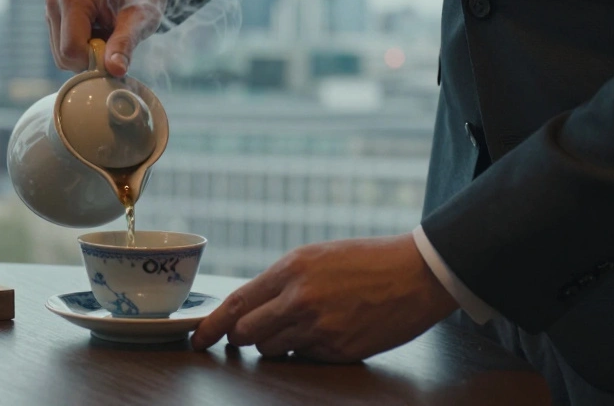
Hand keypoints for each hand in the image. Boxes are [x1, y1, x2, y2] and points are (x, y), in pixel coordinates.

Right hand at [44, 0, 180, 76]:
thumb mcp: (139, 19)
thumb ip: (125, 44)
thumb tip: (116, 71)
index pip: (71, 49)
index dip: (96, 60)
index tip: (118, 52)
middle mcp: (55, 0)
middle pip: (63, 56)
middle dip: (91, 58)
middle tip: (115, 40)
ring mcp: (52, 8)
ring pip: (62, 56)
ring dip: (88, 54)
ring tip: (108, 33)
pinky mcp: (54, 17)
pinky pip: (63, 49)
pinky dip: (83, 49)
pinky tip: (99, 32)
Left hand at [191, 234, 457, 361]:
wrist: (416, 273)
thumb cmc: (365, 259)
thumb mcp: (314, 257)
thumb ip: (280, 281)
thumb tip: (249, 307)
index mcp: (290, 269)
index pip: (236, 304)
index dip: (211, 325)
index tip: (197, 339)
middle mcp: (300, 300)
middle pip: (246, 333)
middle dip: (242, 336)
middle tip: (251, 331)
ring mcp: (320, 328)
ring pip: (272, 350)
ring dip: (276, 343)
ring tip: (301, 323)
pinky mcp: (339, 350)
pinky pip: (304, 358)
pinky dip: (306, 349)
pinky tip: (327, 330)